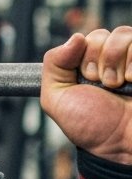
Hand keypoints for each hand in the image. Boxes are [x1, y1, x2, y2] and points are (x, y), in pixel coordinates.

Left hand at [41, 28, 131, 160]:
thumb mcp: (56, 98)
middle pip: (100, 35)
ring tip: (117, 85)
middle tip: (102, 84)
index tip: (85, 77)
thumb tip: (74, 37)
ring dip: (116, 62)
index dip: (81, 56)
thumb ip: (53, 64)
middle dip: (97, 61)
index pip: (82, 40)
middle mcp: (110, 61)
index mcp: (85, 66)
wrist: (122, 143)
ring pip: (122, 34)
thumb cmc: (93, 126)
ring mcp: (131, 61)